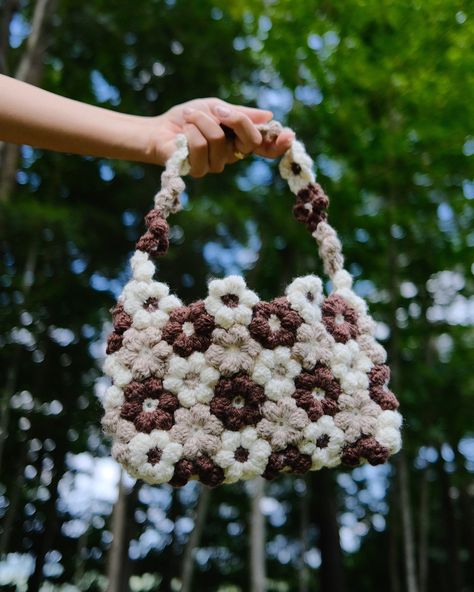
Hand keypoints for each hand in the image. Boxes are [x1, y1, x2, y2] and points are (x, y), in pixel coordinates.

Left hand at [149, 98, 294, 176]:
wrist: (159, 128)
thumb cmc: (188, 118)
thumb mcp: (216, 108)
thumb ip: (240, 113)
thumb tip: (269, 115)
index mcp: (239, 140)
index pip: (264, 147)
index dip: (278, 144)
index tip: (289, 136)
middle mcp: (232, 156)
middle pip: (249, 141)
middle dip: (235, 120)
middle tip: (217, 109)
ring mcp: (216, 165)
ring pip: (219, 140)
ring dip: (202, 121)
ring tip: (190, 118)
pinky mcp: (198, 171)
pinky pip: (200, 147)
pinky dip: (191, 131)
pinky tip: (184, 132)